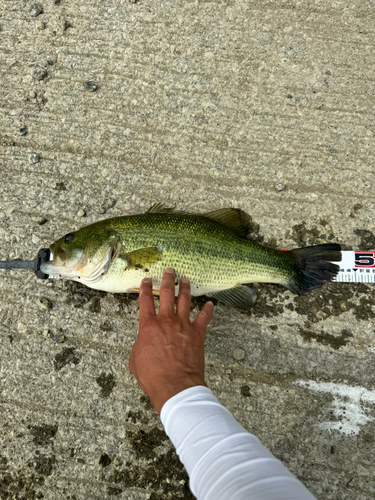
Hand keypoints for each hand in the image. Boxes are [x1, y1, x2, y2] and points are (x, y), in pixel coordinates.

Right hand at [128, 269, 213, 413]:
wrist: (175, 385)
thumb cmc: (153, 376)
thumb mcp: (135, 360)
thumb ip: (139, 346)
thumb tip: (143, 343)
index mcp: (148, 326)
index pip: (145, 301)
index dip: (146, 288)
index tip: (147, 280)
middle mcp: (166, 321)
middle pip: (167, 294)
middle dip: (167, 280)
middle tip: (169, 271)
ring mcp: (183, 325)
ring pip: (185, 300)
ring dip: (185, 288)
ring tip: (185, 280)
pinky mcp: (197, 333)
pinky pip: (204, 317)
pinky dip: (208, 310)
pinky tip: (210, 304)